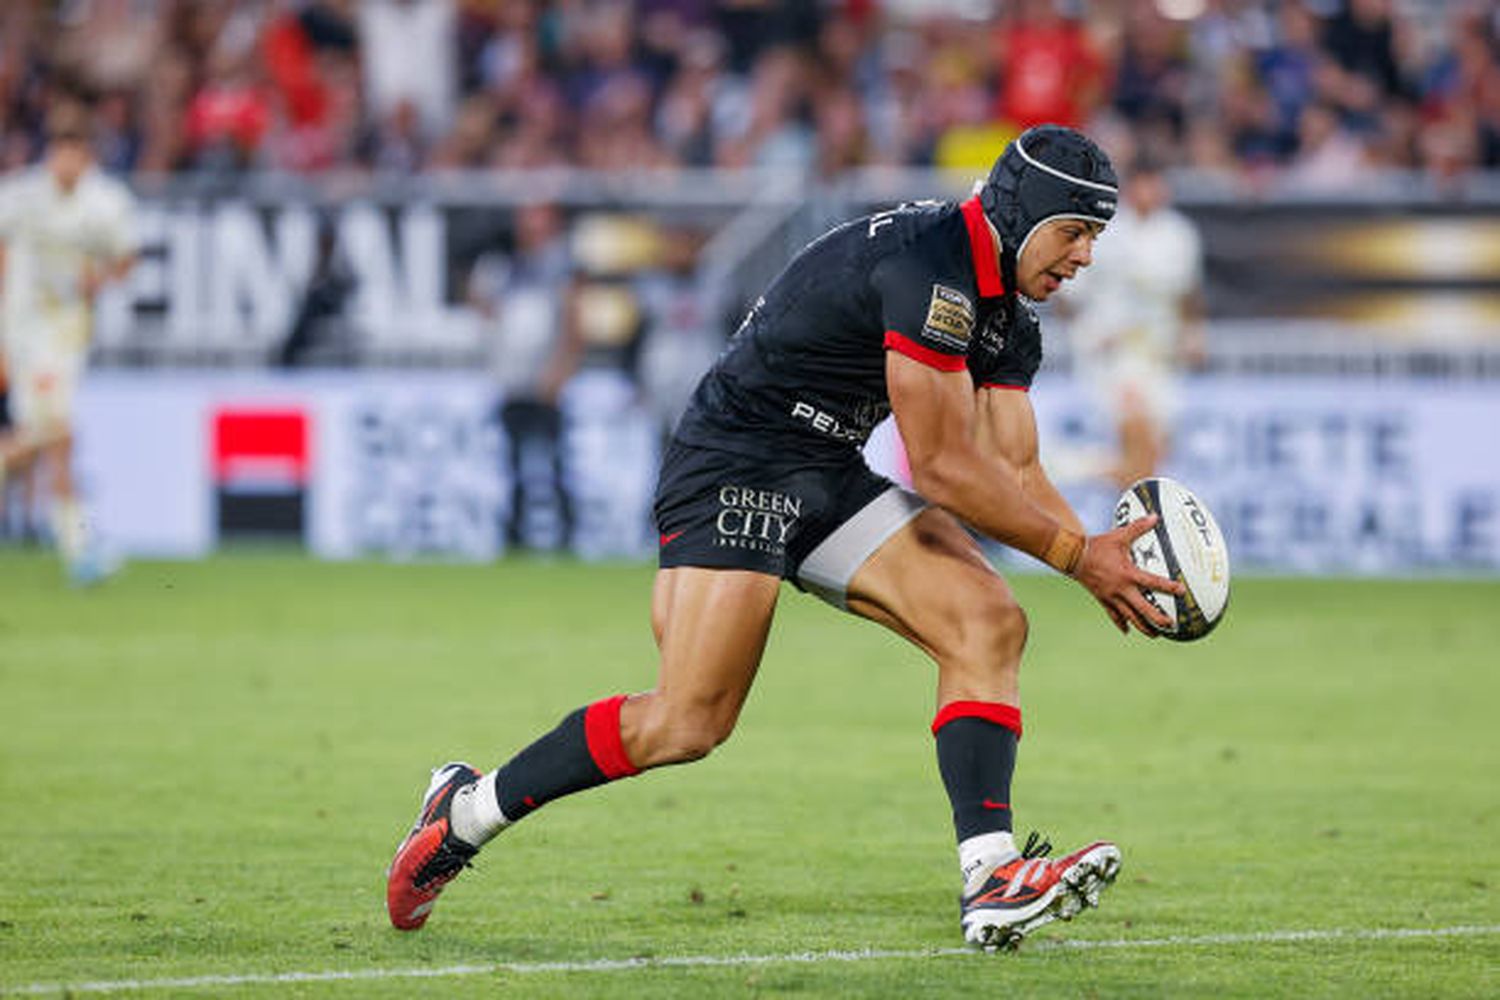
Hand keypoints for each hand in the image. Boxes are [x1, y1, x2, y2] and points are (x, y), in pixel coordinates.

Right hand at [1073, 515, 1185, 636]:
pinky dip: (1121, 623)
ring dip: (1143, 627)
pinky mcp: (1102, 600)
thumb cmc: (1097, 545)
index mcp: (1128, 574)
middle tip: (1172, 625)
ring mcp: (1111, 597)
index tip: (1182, 591)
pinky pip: (1114, 615)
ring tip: (1155, 635)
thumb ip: (1138, 527)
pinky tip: (1128, 631)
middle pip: (1143, 609)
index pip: (1153, 582)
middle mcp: (1121, 589)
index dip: (1168, 587)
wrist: (1072, 557)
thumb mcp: (1119, 536)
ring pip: (1130, 617)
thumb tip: (1156, 516)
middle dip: (1158, 619)